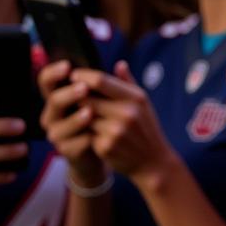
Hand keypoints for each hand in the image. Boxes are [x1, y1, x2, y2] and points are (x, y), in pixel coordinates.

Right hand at [37, 60, 106, 187]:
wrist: (104, 150)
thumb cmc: (103, 118)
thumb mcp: (108, 99)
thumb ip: (111, 85)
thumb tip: (122, 64)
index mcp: (60, 96)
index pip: (46, 80)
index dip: (53, 72)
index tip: (68, 66)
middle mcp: (53, 113)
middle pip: (53, 100)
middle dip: (69, 94)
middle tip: (84, 88)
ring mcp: (58, 133)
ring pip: (61, 125)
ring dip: (75, 119)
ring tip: (89, 113)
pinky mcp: (65, 150)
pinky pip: (72, 145)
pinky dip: (84, 140)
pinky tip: (94, 137)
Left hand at [69, 61, 176, 186]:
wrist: (152, 162)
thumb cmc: (146, 128)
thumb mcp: (144, 103)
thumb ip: (128, 83)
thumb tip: (119, 64)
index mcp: (135, 98)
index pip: (99, 80)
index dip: (82, 76)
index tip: (73, 75)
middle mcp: (126, 113)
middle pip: (86, 97)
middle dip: (77, 96)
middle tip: (72, 95)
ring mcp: (115, 131)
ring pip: (83, 116)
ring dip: (79, 115)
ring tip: (82, 114)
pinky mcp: (105, 147)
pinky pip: (86, 133)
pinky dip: (86, 132)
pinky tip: (91, 132)